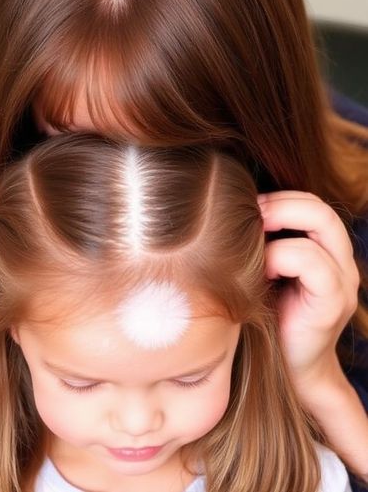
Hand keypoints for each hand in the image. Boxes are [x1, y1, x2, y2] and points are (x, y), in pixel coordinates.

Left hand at [258, 191, 359, 393]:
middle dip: (278, 203)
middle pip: (318, 207)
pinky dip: (280, 257)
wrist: (286, 372)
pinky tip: (258, 272)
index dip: (278, 197)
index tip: (242, 206)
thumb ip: (261, 242)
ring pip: (320, 223)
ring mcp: (343, 280)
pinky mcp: (333, 301)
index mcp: (326, 250)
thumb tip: (226, 207)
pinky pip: (313, 262)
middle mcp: (341, 260)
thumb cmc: (265, 316)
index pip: (310, 203)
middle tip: (243, 214)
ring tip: (250, 240)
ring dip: (278, 224)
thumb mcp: (262, 270)